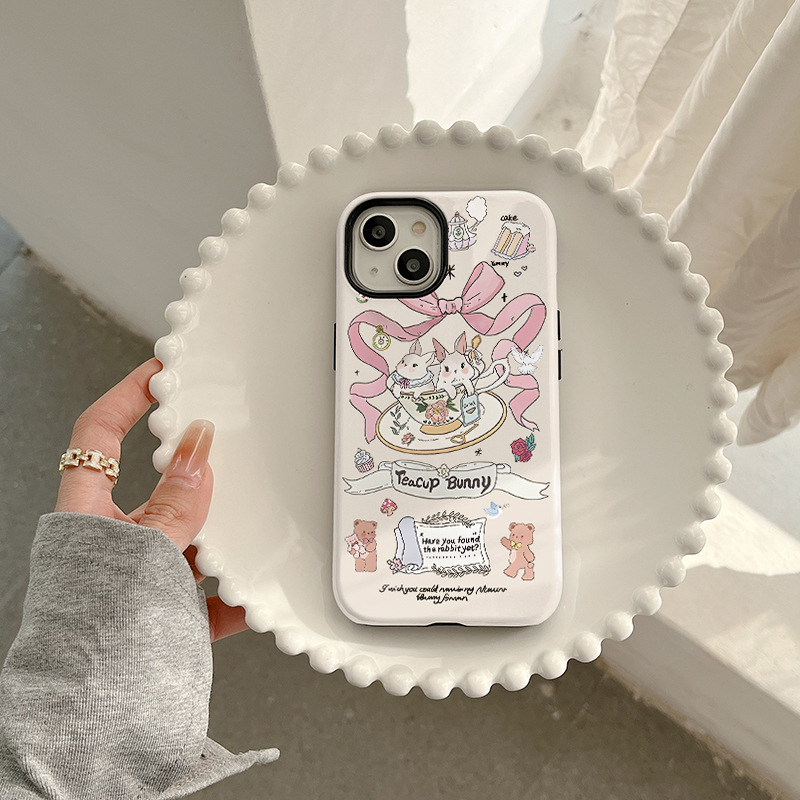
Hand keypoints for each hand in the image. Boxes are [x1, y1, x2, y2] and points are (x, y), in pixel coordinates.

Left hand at [55, 358, 247, 641]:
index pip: (99, 435)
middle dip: (197, 468)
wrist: (95, 722)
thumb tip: (197, 446)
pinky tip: (261, 593)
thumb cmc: (95, 635)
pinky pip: (211, 594)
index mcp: (89, 516)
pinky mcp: (169, 616)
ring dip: (225, 536)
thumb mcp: (140, 554)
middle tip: (232, 443)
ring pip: (193, 539)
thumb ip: (175, 504)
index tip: (164, 371)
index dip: (128, 396)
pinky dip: (238, 594)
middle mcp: (115, 544)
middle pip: (159, 487)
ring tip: (259, 522)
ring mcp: (143, 580)